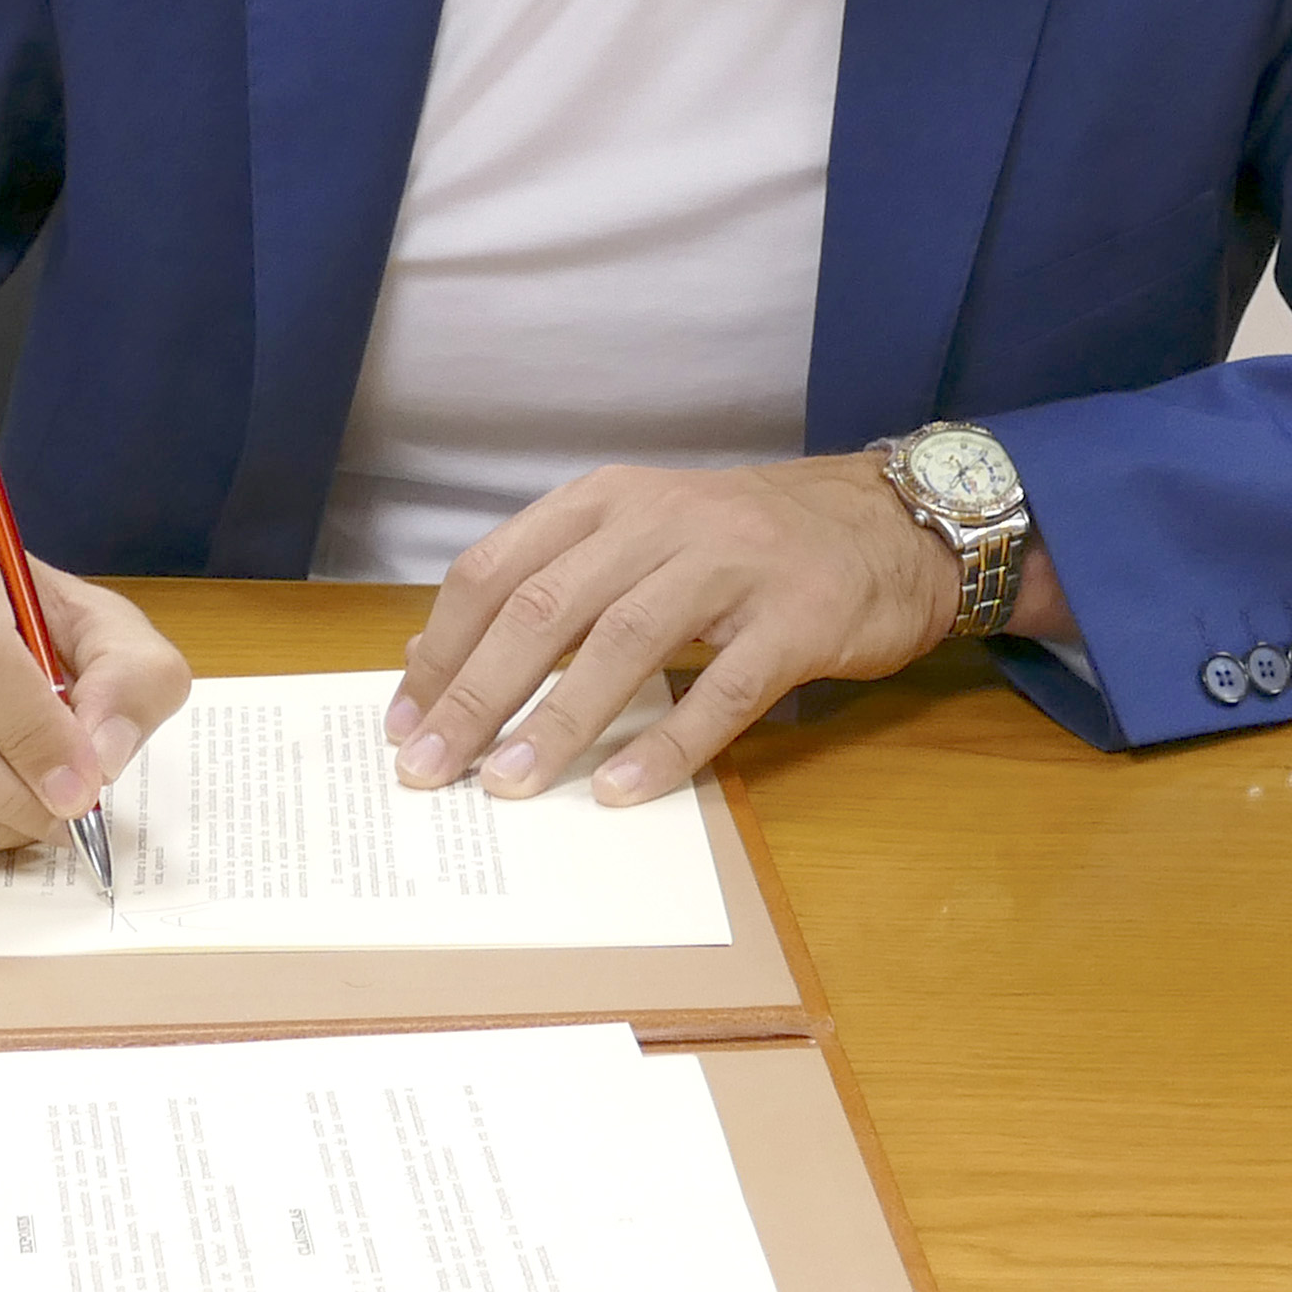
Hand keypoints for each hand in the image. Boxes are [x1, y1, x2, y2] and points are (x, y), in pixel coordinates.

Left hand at [389, 451, 1007, 807]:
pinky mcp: (797, 617)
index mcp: (608, 501)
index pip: (497, 568)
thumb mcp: (638, 539)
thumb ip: (548, 585)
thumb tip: (433, 660)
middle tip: (430, 768)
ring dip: (557, 720)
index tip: (404, 721)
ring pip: (623, 641)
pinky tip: (620, 790)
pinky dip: (666, 743)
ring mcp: (733, 565)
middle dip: (476, 694)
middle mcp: (662, 521)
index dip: (442, 648)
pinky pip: (722, 688)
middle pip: (545, 607)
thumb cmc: (744, 545)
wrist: (886, 525)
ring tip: (509, 786)